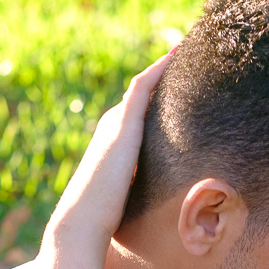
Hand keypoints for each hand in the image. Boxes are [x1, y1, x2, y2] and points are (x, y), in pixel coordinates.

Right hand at [49, 53, 171, 245]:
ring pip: (143, 85)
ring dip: (163, 66)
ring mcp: (116, 123)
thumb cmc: (104, 220)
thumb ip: (142, 193)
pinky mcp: (123, 126)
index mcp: (113, 143)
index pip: (137, 112)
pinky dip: (159, 70)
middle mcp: (112, 126)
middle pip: (141, 93)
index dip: (156, 96)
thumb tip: (163, 206)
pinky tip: (176, 56)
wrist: (83, 219)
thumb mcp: (128, 200)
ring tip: (185, 48)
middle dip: (162, 75)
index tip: (176, 84)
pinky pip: (143, 87)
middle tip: (185, 55)